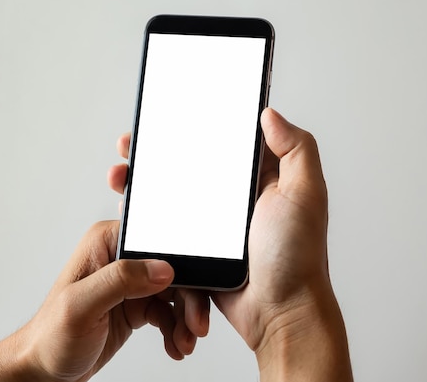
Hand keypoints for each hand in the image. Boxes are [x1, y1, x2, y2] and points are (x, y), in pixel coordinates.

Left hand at [0, 221, 208, 381]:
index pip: (159, 244)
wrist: (45, 369)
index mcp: (107, 243)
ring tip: (184, 342)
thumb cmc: (50, 337)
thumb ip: (120, 280)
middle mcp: (122, 258)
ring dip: (186, 319)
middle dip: (190, 300)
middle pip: (174, 270)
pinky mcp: (137, 303)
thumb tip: (163, 267)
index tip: (195, 293)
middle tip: (196, 326)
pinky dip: (177, 329)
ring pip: (177, 293)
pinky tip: (175, 344)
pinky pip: (169, 312)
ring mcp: (131, 282)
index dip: (183, 267)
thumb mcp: (80, 306)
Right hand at [109, 108, 351, 380]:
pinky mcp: (200, 249)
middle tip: (131, 146)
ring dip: (145, 183)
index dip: (194, 126)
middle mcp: (236, 199)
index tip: (166, 115)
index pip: (223, 142)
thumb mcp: (305, 194)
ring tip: (121, 176)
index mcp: (260, 179)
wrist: (279, 313)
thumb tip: (269, 114)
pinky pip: (169, 228)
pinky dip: (148, 219)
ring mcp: (215, 225)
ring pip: (173, 195)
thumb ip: (296, 149)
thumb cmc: (297, 257)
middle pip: (189, 166)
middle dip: (157, 152)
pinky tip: (129, 210)